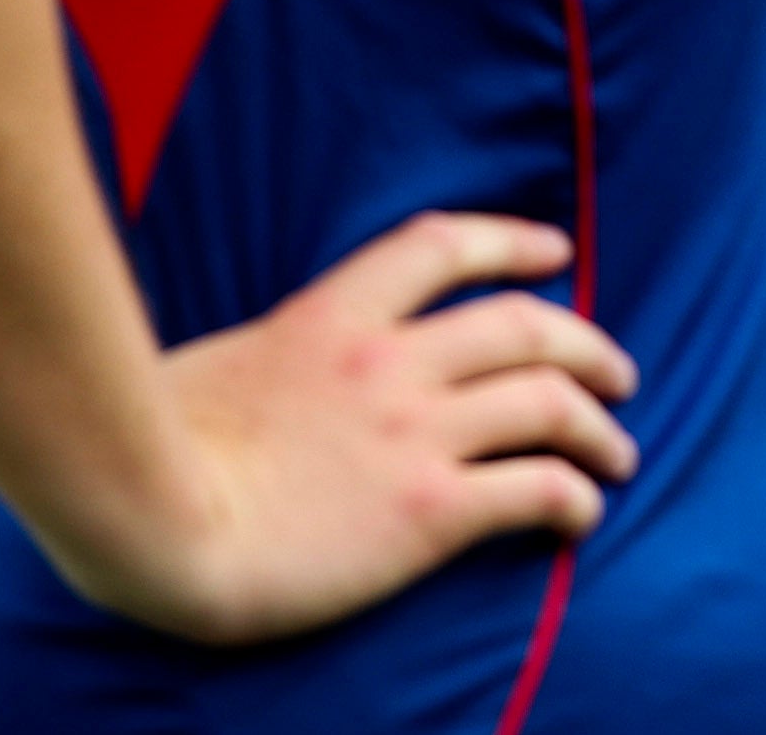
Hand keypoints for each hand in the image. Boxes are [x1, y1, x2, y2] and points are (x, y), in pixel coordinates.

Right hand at [56, 212, 640, 642]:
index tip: (555, 252)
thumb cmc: (146, 452)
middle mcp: (389, 364)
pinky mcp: (429, 509)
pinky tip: (582, 515)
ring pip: (549, 403)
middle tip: (618, 372)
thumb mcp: (213, 367)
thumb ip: (269, 361)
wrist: (148, 522)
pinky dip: (575, 496)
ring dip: (598, 426)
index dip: (509, 242)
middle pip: (524, 326)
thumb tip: (272, 373)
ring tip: (618, 452)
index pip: (441, 248)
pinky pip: (536, 488)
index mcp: (329, 320)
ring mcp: (414, 432)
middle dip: (586, 344)